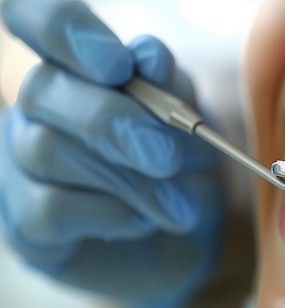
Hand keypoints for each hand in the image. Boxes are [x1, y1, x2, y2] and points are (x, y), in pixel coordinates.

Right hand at [0, 0, 224, 307]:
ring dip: (127, 180)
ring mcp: (22, 165)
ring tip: (179, 204)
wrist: (188, 235)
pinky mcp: (25, 221)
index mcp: (75, 69)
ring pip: (48, 151)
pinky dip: (110, 214)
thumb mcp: (186, 121)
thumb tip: (147, 54)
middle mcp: (38, 110)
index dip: (61, 27)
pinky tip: (143, 221)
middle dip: (112, 123)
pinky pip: (51, 208)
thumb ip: (167, 88)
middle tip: (167, 157)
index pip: (34, 17)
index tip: (116, 63)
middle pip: (43, 91)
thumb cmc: (182, 165)